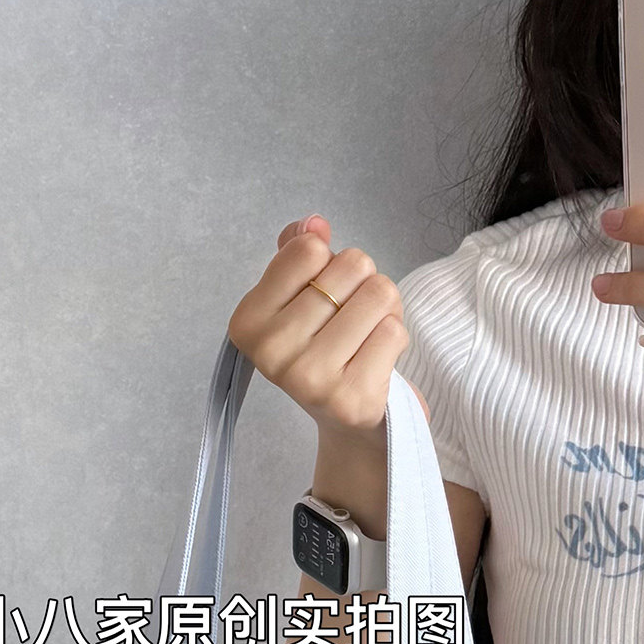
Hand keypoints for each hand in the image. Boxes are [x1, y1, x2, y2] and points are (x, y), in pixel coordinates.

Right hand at [227, 215, 426, 448]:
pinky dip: (394, 338)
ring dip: (384, 309)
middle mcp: (272, 352)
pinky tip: (376, 359)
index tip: (321, 295)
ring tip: (366, 336)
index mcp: (249, 320)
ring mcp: (310, 378)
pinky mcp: (349, 398)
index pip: (309, 248)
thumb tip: (315, 223)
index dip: (329, 262)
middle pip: (353, 265)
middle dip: (363, 284)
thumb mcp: (298, 296)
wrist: (344, 419)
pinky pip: (394, 331)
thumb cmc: (322, 347)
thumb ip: (299, 252)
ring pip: (380, 293)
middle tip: (351, 319)